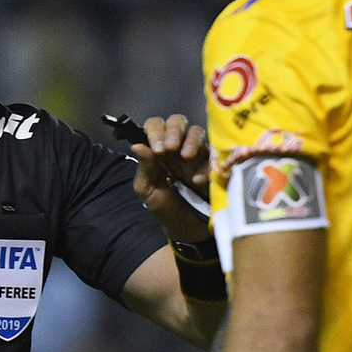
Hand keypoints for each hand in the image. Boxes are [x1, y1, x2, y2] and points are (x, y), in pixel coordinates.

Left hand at [132, 113, 211, 242]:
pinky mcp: (214, 164)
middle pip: (178, 121)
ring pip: (197, 131)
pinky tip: (198, 180)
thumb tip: (137, 145)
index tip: (158, 148)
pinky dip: (205, 165)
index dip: (155, 131)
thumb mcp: (148, 191)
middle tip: (170, 148)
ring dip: (191, 141)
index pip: (155, 126)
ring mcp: (197, 155)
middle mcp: (177, 147)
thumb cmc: (165, 209)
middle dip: (174, 130)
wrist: (188, 230)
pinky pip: (213, 153)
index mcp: (159, 151)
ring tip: (186, 158)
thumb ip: (144, 168)